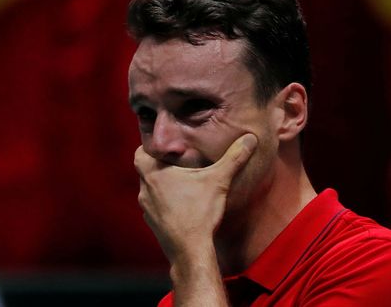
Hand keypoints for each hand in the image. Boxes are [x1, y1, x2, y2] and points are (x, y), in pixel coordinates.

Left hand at [135, 133, 257, 263]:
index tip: (166, 142)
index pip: (140, 152)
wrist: (190, 251)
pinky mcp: (154, 223)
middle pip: (145, 169)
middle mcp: (145, 190)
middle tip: (177, 158)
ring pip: (149, 188)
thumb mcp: (219, 181)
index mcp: (154, 174)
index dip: (151, 146)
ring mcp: (147, 209)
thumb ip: (234, 158)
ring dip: (162, 182)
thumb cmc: (199, 214)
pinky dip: (165, 200)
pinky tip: (182, 201)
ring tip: (181, 178)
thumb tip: (250, 138)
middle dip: (159, 163)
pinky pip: (155, 205)